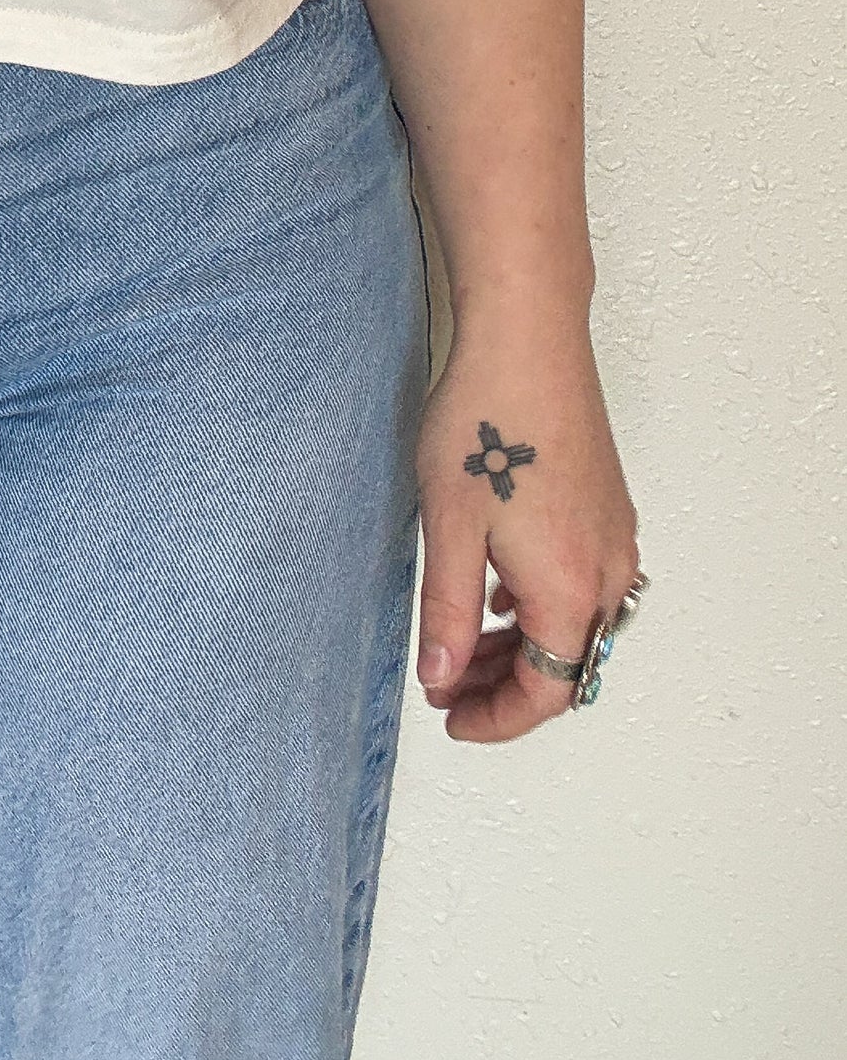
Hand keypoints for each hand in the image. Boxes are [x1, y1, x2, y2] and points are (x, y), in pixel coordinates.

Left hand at [413, 305, 641, 740]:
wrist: (527, 341)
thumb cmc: (485, 424)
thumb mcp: (449, 527)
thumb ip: (450, 611)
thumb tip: (444, 676)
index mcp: (569, 589)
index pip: (546, 692)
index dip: (497, 718)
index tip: (452, 718)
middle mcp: (606, 571)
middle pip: (567, 663)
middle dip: (508, 686)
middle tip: (447, 683)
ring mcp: (614, 536)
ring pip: (578, 624)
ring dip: (525, 646)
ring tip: (465, 640)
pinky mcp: (607, 506)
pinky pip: (586, 583)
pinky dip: (544, 604)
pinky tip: (499, 586)